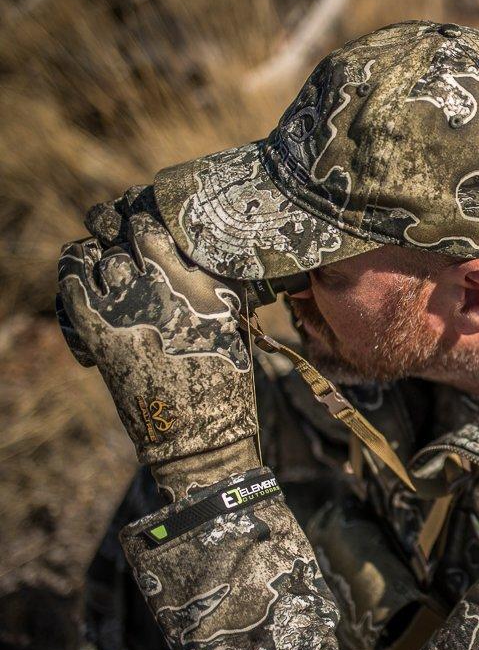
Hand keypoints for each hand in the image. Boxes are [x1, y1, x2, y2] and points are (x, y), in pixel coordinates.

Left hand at [57, 207, 259, 498]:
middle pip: (124, 233)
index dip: (143, 216)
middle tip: (115, 232)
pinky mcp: (99, 333)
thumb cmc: (227, 380)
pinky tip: (78, 276)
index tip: (141, 223)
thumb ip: (217, 279)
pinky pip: (71, 284)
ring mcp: (128, 307)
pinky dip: (72, 274)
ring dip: (94, 255)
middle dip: (117, 230)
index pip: (158, 224)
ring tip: (97, 261)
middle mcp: (164, 285)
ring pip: (93, 255)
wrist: (201, 433)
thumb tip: (202, 247)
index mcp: (202, 279)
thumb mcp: (237, 320)